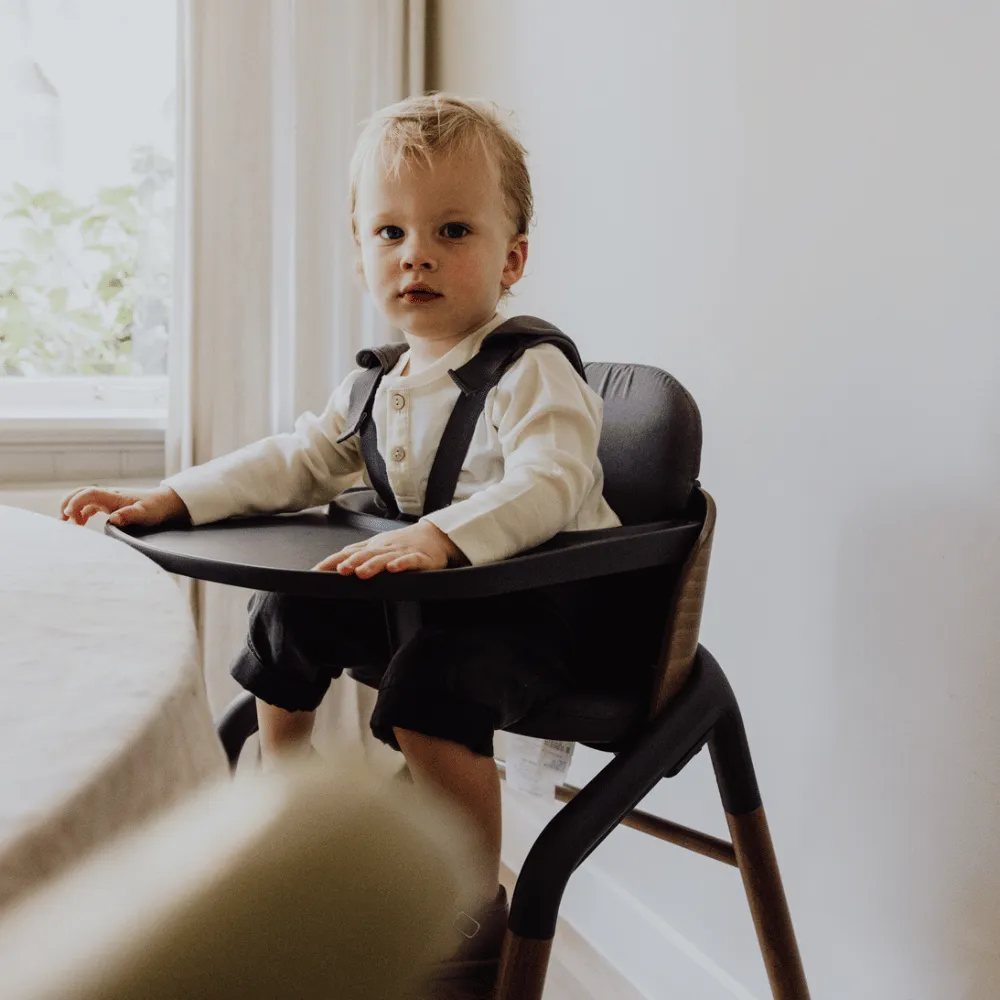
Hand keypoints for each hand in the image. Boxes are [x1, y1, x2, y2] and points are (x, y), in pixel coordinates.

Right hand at [60, 485, 188, 527]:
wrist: (164, 503)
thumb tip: (113, 519)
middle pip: (81, 492)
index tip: (69, 515)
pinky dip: (81, 512)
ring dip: (73, 508)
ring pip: (83, 498)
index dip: (76, 502)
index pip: (89, 493)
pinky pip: (90, 505)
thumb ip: (130, 515)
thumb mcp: (145, 514)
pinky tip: (81, 523)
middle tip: (63, 520)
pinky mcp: (110, 504)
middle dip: (67, 503)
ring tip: (70, 524)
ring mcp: (108, 499)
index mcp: (114, 496)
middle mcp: (109, 495)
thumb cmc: (155, 508)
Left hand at [313, 520, 465, 576]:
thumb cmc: (403, 543)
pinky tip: (394, 569)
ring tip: (361, 572)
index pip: (348, 553)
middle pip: (366, 555)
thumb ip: (357, 553)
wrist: (433, 536)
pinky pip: (410, 561)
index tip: (317, 571)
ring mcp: (401, 553)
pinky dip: (401, 564)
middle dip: (352, 562)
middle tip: (341, 570)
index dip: (332, 561)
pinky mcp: (419, 559)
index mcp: (373, 547)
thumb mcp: (378, 546)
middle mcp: (384, 548)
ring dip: (372, 565)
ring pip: (385, 558)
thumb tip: (334, 561)